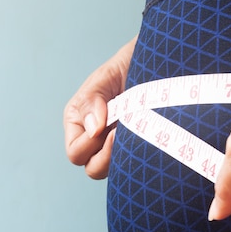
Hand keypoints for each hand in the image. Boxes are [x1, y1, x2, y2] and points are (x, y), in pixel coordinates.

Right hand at [64, 36, 136, 178]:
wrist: (155, 62)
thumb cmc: (126, 65)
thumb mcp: (104, 78)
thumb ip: (92, 101)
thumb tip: (93, 129)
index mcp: (78, 122)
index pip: (75, 152)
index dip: (90, 146)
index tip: (110, 130)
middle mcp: (94, 138)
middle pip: (93, 168)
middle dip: (107, 157)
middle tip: (123, 135)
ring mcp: (116, 144)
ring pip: (114, 169)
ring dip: (124, 156)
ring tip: (137, 134)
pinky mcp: (136, 146)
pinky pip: (134, 162)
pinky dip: (140, 155)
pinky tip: (148, 139)